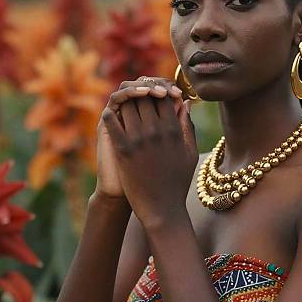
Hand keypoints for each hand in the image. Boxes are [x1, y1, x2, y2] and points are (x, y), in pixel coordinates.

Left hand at [100, 77, 197, 226]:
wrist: (162, 209)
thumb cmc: (178, 183)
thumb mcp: (190, 153)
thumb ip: (188, 127)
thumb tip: (185, 103)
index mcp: (174, 130)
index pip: (164, 97)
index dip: (157, 91)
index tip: (152, 96)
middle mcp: (157, 131)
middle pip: (145, 97)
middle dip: (141, 94)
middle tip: (136, 98)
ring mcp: (139, 139)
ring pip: (128, 105)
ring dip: (126, 102)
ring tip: (124, 106)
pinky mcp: (123, 149)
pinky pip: (112, 121)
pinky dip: (111, 114)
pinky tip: (111, 114)